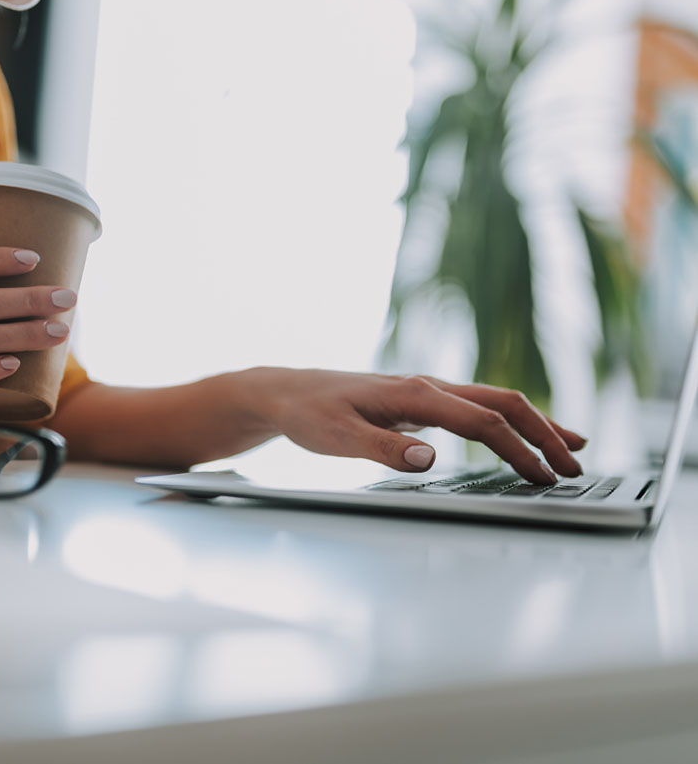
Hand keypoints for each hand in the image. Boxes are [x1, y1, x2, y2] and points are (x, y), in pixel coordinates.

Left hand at [255, 369, 585, 484]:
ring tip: (570, 447)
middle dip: (543, 432)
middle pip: (502, 403)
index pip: (483, 421)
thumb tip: (430, 459)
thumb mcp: (338, 438)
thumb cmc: (310, 414)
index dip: (519, 449)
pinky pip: (476, 409)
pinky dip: (507, 422)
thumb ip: (383, 449)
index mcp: (414, 393)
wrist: (288, 393)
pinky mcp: (419, 402)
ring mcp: (425, 392)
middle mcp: (427, 387)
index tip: (546, 478)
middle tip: (576, 467)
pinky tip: (516, 438)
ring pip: (493, 401)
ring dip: (533, 423)